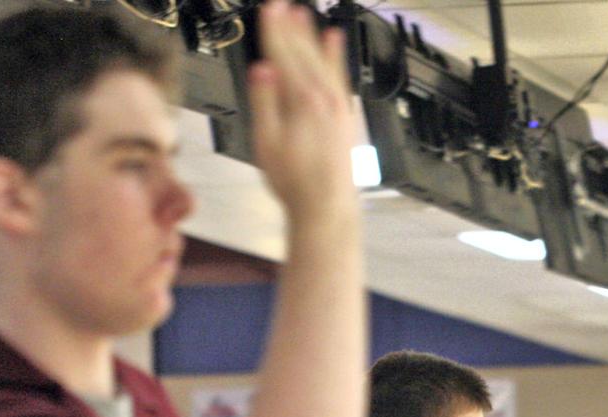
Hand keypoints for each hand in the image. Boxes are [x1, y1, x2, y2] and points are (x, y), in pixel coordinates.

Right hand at [248, 0, 358, 223]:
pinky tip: (335, 40)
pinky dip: (337, 56)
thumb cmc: (293, 181)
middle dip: (291, 26)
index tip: (268, 8)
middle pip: (303, 53)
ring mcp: (337, 105)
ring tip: (303, 12)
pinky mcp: (345, 115)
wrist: (326, 206)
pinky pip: (341, 75)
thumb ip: (265, 103)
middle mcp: (322, 97)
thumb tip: (262, 70)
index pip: (283, 56)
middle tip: (282, 4)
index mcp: (300, 101)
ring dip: (312, 35)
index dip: (274, 31)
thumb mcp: (267, 145)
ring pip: (322, 60)